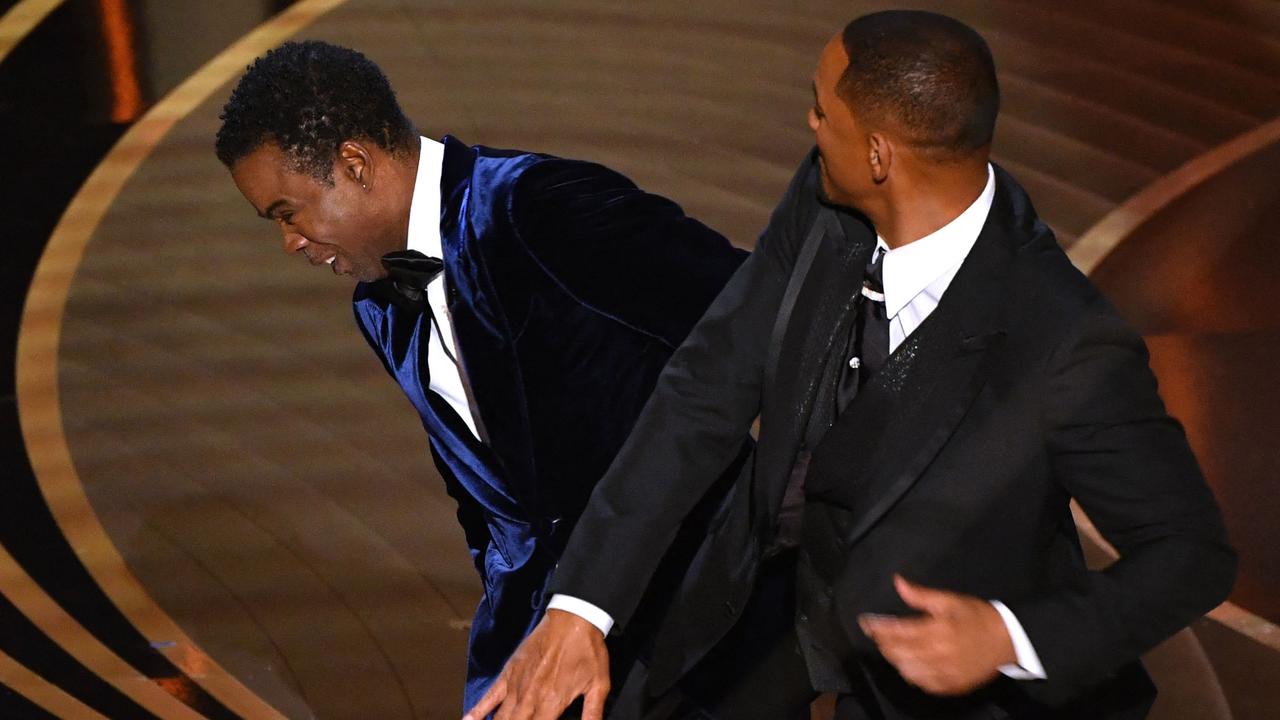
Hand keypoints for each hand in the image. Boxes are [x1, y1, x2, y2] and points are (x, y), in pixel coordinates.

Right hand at [463, 609, 610, 719]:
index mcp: (552, 704)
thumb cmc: (588, 652)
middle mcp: (530, 698)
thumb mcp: (599, 685)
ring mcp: (516, 686)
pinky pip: (489, 697)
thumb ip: (593, 714)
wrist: (573, 618)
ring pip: (500, 719)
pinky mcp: (508, 673)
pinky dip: (477, 711)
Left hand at [857, 575, 1015, 695]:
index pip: (896, 631)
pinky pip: (922, 684)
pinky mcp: (950, 686)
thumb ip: (920, 595)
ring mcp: (944, 674)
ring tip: (891, 647)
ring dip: (894, 659)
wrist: (1008, 641)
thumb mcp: (950, 600)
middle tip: (877, 633)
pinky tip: (909, 664)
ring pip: (906, 670)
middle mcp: (937, 655)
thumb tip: (898, 582)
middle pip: (897, 653)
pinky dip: (911, 674)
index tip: (865, 622)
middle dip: (883, 643)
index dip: (877, 627)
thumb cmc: (977, 617)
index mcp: (936, 631)